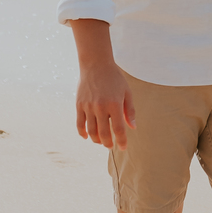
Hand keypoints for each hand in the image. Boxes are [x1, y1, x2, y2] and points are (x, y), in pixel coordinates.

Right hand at [70, 19, 135, 147]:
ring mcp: (88, 106)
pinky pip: (80, 124)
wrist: (96, 64)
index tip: (123, 147)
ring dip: (96, 140)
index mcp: (114, 104)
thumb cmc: (114, 78)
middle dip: (108, 143)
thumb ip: (130, 111)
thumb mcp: (127, 92)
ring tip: (101, 141)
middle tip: (111, 146)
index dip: (121, 141)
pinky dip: (83, 133)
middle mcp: (100, 107)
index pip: (118, 129)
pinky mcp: (79, 105)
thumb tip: (132, 128)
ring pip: (91, 131)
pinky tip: (87, 137)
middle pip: (103, 134)